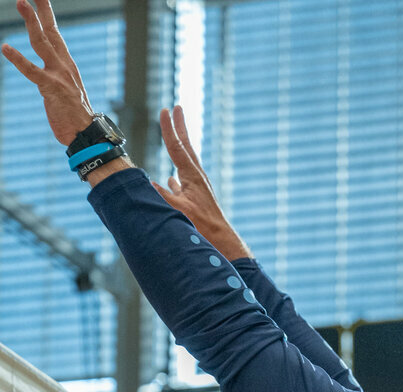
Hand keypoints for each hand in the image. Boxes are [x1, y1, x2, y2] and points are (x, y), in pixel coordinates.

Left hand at [1, 0, 92, 144]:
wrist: (88, 136)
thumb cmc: (77, 118)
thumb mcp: (68, 92)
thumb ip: (57, 79)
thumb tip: (49, 77)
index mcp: (67, 65)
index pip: (55, 34)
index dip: (46, 15)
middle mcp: (64, 66)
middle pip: (50, 31)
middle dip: (41, 10)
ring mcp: (59, 76)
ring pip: (42, 43)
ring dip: (31, 22)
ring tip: (20, 3)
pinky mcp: (51, 89)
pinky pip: (32, 71)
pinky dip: (18, 59)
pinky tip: (5, 48)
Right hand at [153, 106, 250, 259]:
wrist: (221, 239)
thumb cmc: (203, 226)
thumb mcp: (180, 209)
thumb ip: (163, 196)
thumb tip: (148, 184)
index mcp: (193, 176)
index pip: (177, 147)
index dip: (169, 129)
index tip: (165, 110)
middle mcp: (196, 177)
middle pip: (185, 147)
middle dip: (179, 127)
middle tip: (176, 108)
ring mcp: (196, 187)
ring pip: (184, 161)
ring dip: (178, 146)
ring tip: (174, 134)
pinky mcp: (195, 199)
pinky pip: (181, 182)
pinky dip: (174, 176)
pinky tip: (169, 179)